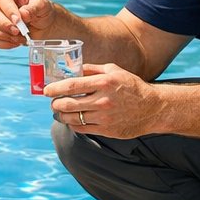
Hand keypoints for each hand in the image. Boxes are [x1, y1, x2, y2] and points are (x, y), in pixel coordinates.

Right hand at [0, 0, 53, 48]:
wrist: (46, 25)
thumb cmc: (43, 11)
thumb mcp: (43, 6)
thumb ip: (34, 8)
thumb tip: (23, 14)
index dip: (9, 9)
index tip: (19, 20)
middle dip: (4, 25)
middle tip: (18, 32)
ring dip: (5, 36)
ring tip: (21, 38)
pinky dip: (4, 44)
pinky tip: (16, 42)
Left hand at [46, 63, 160, 139]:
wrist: (152, 108)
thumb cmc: (131, 86)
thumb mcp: (114, 71)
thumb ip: (92, 69)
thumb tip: (72, 70)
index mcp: (104, 83)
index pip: (72, 85)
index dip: (55, 88)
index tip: (46, 90)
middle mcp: (103, 100)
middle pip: (68, 104)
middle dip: (55, 103)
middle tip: (53, 101)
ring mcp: (104, 117)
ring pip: (72, 119)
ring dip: (61, 115)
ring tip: (60, 111)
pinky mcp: (107, 130)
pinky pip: (82, 129)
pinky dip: (73, 124)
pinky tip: (73, 119)